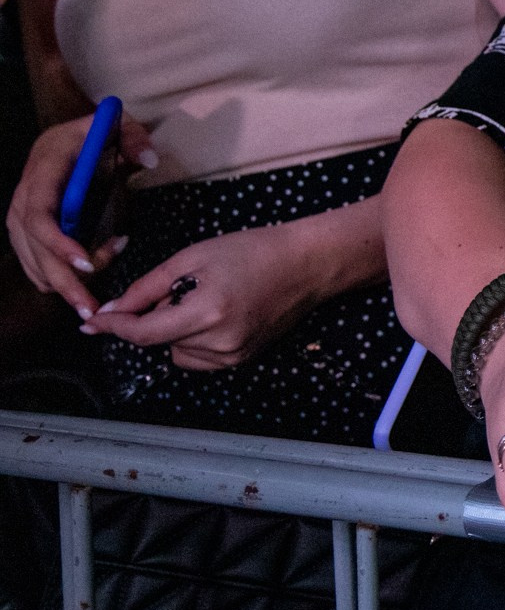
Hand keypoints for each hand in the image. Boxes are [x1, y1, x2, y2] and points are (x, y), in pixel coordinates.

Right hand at [6, 112, 155, 319]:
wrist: (68, 138)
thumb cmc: (94, 134)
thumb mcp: (116, 125)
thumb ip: (133, 138)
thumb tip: (147, 161)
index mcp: (42, 172)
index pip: (39, 215)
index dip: (58, 243)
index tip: (86, 262)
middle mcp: (24, 198)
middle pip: (34, 249)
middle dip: (63, 281)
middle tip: (90, 309)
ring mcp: (21, 218)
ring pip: (33, 262)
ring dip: (64, 283)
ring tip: (95, 299)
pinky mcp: (28, 232)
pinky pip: (36, 265)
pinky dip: (59, 277)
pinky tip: (89, 276)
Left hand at [83, 221, 332, 369]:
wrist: (307, 264)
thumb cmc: (253, 250)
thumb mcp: (194, 256)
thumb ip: (148, 286)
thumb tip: (112, 310)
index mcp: (207, 313)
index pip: (144, 334)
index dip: (115, 327)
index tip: (92, 323)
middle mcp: (220, 342)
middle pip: (159, 342)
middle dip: (155, 318)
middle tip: (180, 288)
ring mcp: (234, 355)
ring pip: (177, 352)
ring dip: (175, 330)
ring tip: (204, 299)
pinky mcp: (243, 359)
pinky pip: (198, 358)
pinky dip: (194, 340)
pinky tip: (215, 314)